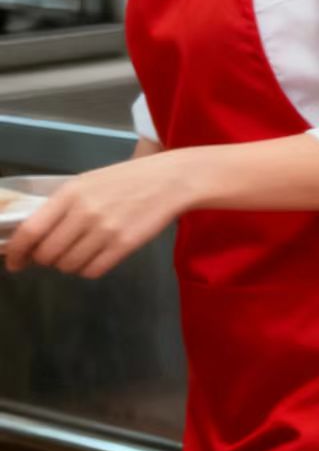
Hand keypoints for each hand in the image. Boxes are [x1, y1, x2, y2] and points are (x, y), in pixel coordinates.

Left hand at [5, 157, 191, 278]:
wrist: (171, 180)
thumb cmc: (126, 180)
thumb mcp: (88, 183)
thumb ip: (61, 207)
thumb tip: (34, 237)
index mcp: (70, 194)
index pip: (30, 231)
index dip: (16, 252)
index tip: (14, 263)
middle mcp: (84, 212)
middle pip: (48, 254)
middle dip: (46, 260)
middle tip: (55, 256)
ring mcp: (105, 230)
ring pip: (69, 265)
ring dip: (69, 265)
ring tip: (80, 254)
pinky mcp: (124, 245)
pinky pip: (92, 270)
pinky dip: (88, 269)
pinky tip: (96, 257)